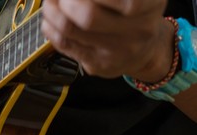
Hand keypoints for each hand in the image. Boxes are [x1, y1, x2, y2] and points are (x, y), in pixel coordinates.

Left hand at [41, 0, 170, 81]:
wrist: (143, 53)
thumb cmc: (133, 16)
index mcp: (150, 4)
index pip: (123, 0)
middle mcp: (138, 29)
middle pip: (88, 15)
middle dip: (64, 0)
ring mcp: (117, 51)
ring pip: (70, 28)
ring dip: (52, 12)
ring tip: (50, 4)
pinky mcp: (98, 64)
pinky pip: (65, 44)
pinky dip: (51, 27)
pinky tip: (50, 20)